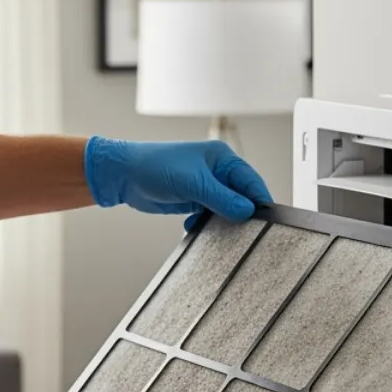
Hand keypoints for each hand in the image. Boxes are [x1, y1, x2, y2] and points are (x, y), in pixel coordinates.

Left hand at [84, 137, 272, 229]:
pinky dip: (204, 225)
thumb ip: (222, 198)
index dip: (259, 200)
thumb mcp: (193, 183)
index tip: (266, 220)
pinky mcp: (194, 200)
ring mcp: (205, 186)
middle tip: (243, 232)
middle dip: (240, 214)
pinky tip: (193, 227)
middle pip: (240, 197)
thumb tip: (247, 211)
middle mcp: (217, 171)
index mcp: (222, 158)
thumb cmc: (155, 166)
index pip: (250, 181)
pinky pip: (209, 216)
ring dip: (221, 222)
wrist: (124, 175)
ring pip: (225, 209)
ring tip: (216, 232)